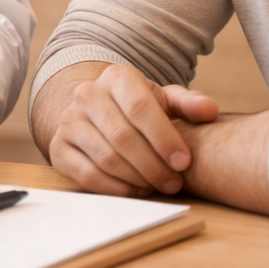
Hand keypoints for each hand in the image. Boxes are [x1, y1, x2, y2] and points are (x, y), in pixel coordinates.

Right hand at [45, 62, 219, 196]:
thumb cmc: (138, 107)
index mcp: (116, 76)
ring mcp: (69, 121)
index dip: (164, 138)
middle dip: (153, 165)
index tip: (184, 163)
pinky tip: (136, 191)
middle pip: (123, 137)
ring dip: (137, 179)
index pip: (139, 107)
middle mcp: (87, 94)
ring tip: (158, 187)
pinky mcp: (59, 148)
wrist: (98, 113)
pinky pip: (87, 175)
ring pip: (106, 158)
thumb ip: (187, 104)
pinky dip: (115, 188)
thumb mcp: (164, 100)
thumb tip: (209, 110)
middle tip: (174, 183)